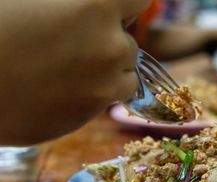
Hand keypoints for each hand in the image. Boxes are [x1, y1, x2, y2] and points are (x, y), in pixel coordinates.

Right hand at [0, 0, 149, 144]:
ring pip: (124, 77)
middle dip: (109, 42)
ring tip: (64, 68)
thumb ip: (74, 2)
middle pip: (129, 44)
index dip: (124, 7)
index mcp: (97, 7)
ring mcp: (102, 87)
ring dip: (106, 72)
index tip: (111, 10)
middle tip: (71, 43)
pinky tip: (57, 87)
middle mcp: (110, 48)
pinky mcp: (87, 116)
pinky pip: (104, 100)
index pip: (139, 0)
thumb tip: (91, 5)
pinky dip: (91, 94)